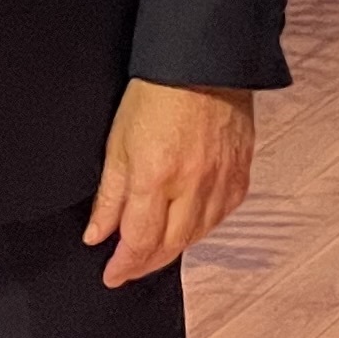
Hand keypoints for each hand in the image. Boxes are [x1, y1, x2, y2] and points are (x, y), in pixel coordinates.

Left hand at [85, 82, 256, 286]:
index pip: (139, 240)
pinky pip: (224, 213)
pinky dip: (205, 226)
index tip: (112, 275)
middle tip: (130, 269)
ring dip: (175, 248)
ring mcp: (221, 179)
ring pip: (199, 234)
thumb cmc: (157, 92)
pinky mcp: (241, 170)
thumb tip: (98, 234)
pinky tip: (191, 225)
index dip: (124, 265)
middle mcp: (192, 185)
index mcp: (155, 177)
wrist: (203, 62)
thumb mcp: (117, 142)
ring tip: (156, 250)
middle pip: (171, 245)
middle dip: (147, 264)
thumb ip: (109, 195)